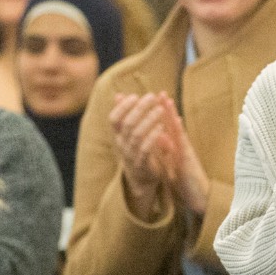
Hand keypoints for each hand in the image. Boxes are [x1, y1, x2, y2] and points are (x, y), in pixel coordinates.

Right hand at [111, 92, 178, 219]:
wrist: (141, 180)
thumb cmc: (136, 151)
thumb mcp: (128, 133)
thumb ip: (125, 115)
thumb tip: (119, 95)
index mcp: (118, 136)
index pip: (113, 118)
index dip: (123, 106)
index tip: (135, 95)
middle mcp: (121, 145)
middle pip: (127, 123)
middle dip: (139, 108)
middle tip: (151, 97)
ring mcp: (130, 155)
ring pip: (136, 135)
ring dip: (149, 119)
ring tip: (160, 109)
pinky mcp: (142, 164)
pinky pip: (145, 148)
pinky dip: (153, 136)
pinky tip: (162, 126)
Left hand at [150, 95, 208, 216]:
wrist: (198, 198)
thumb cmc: (186, 181)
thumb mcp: (173, 163)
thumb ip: (167, 150)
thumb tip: (159, 135)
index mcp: (176, 148)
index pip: (167, 128)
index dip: (160, 114)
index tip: (153, 100)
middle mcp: (182, 147)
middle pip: (173, 125)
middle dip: (166, 109)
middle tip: (160, 92)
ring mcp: (186, 152)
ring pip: (177, 131)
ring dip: (172, 115)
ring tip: (166, 100)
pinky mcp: (188, 160)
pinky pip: (182, 144)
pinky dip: (178, 132)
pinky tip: (175, 121)